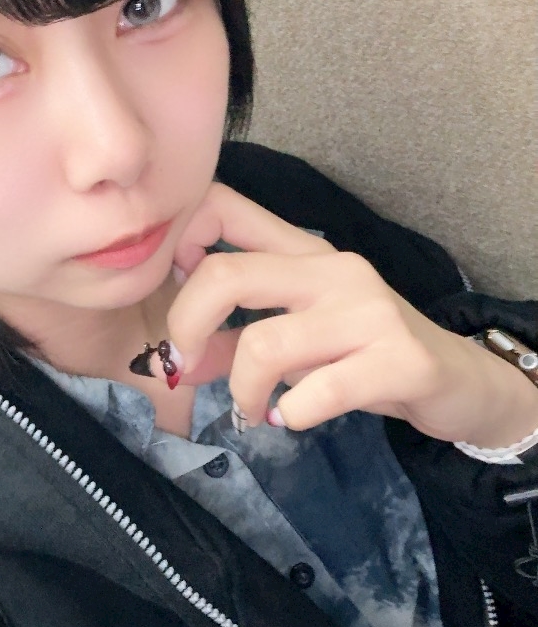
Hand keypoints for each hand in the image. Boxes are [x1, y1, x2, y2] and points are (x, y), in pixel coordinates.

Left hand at [157, 184, 537, 447]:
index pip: (221, 209)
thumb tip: (176, 359)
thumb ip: (235, 338)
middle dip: (186, 327)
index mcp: (302, 251)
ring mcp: (368, 310)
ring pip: (265, 344)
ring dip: (243, 390)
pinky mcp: (398, 359)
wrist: (457, 379)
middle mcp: (332, 269)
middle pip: (224, 274)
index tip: (169, 293)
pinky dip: (291, 414)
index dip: (177, 242)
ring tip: (254, 410)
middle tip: (185, 366)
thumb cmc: (363, 351)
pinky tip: (294, 418)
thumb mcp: (296, 337)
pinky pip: (317, 393)